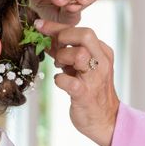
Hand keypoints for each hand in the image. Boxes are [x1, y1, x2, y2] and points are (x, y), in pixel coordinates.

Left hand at [34, 18, 119, 145]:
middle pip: (85, 35)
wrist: (105, 120)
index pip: (82, 30)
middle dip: (64, 37)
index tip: (39, 25)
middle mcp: (102, 62)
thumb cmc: (89, 90)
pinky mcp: (85, 94)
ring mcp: (95, 78)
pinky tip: (61, 82)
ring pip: (78, 54)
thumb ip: (66, 51)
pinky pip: (68, 81)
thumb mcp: (80, 67)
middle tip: (56, 50)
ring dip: (62, 58)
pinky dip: (59, 80)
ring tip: (60, 67)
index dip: (57, 27)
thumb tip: (46, 36)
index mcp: (102, 52)